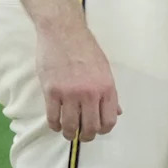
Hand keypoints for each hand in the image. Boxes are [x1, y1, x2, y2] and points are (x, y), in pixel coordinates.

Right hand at [36, 21, 120, 141]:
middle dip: (86, 136)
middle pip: (90, 127)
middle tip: (82, 135)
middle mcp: (90, 93)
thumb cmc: (85, 48)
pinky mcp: (51, 91)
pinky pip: (53, 117)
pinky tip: (56, 124)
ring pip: (70, 126)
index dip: (103, 130)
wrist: (63, 32)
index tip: (97, 130)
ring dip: (69, 133)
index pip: (109, 121)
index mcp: (106, 88)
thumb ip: (109, 93)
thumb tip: (116, 112)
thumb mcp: (104, 69)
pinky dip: (54, 125)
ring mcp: (70, 93)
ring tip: (68, 132)